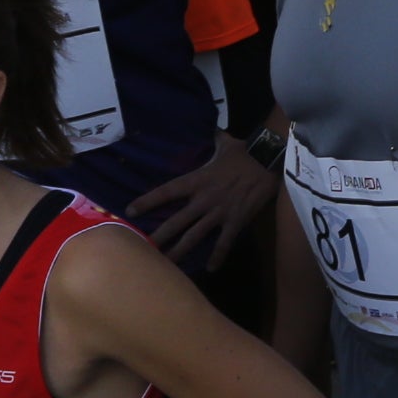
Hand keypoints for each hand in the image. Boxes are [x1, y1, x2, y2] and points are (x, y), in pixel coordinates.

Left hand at [129, 146, 276, 266]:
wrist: (268, 160)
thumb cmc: (245, 151)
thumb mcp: (225, 143)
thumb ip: (215, 139)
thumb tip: (213, 128)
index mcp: (197, 180)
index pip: (166, 191)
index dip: (147, 201)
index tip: (130, 211)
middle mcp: (204, 199)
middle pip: (176, 222)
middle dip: (159, 237)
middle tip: (143, 250)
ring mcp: (219, 212)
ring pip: (195, 236)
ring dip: (180, 251)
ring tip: (167, 265)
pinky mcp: (236, 220)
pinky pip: (224, 242)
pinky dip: (217, 256)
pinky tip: (210, 268)